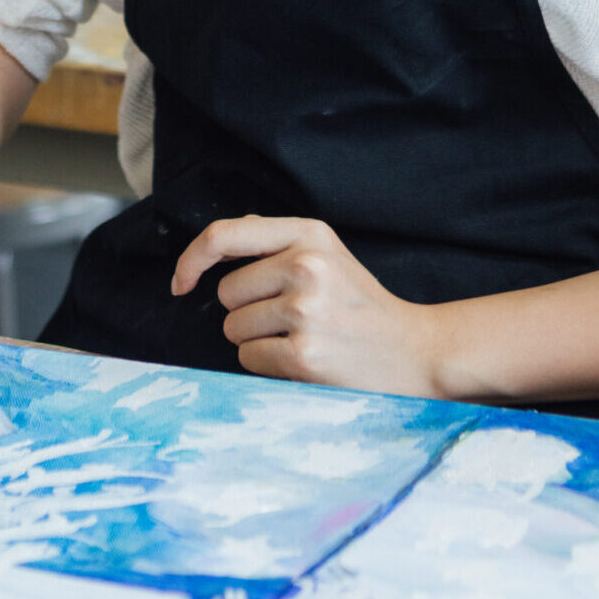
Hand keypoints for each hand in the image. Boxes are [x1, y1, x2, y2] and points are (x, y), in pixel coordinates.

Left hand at [172, 216, 440, 393]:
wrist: (416, 352)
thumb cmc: (362, 306)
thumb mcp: (329, 254)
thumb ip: (276, 242)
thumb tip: (220, 241)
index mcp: (310, 233)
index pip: (224, 234)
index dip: (191, 259)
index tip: (181, 283)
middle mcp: (306, 265)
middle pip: (225, 293)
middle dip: (245, 311)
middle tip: (291, 319)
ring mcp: (305, 310)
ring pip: (233, 329)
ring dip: (256, 340)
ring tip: (301, 338)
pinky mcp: (303, 354)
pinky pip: (249, 358)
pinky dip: (267, 364)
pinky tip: (304, 359)